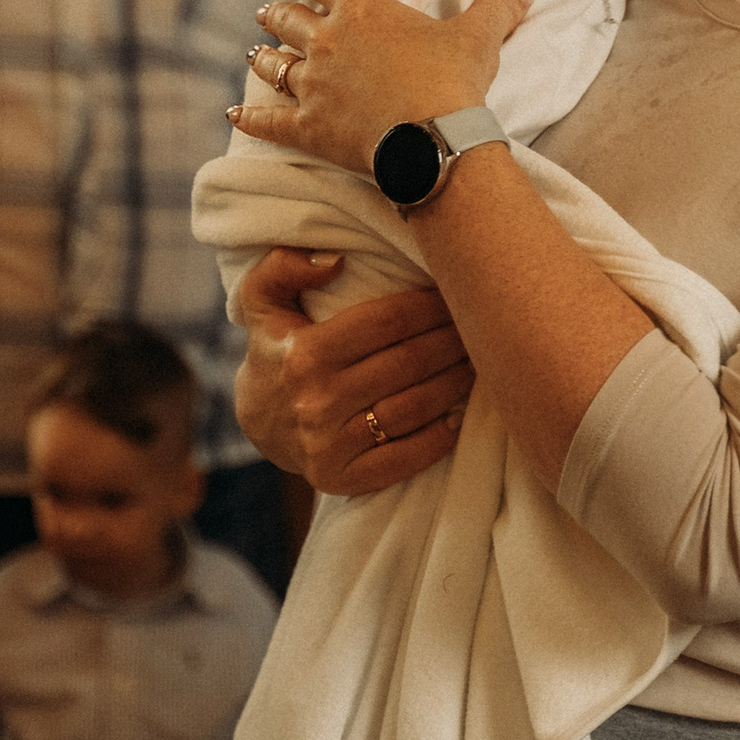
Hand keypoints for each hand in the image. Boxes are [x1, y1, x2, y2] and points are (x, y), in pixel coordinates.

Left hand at [232, 0, 535, 174]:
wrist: (436, 140)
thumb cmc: (454, 83)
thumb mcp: (478, 38)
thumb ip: (499, 7)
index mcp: (361, 10)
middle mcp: (327, 42)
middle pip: (286, 20)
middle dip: (274, 15)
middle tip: (266, 14)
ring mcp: (313, 86)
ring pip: (272, 65)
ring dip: (262, 59)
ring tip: (253, 55)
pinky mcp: (308, 128)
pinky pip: (268, 120)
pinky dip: (250, 116)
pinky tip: (234, 111)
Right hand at [234, 248, 475, 495]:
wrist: (259, 423)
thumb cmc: (276, 349)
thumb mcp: (262, 300)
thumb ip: (284, 266)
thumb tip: (335, 260)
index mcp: (304, 353)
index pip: (387, 322)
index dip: (430, 306)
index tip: (454, 294)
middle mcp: (316, 401)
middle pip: (409, 363)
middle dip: (452, 341)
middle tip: (480, 327)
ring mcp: (329, 445)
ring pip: (414, 408)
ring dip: (455, 384)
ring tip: (477, 363)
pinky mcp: (341, 479)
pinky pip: (405, 458)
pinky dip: (439, 437)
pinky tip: (459, 415)